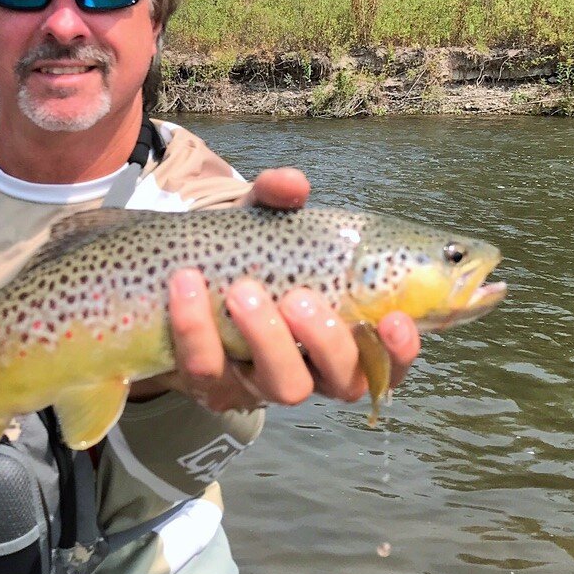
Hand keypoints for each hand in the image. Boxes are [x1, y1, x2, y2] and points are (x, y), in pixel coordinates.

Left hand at [130, 167, 419, 411]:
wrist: (174, 279)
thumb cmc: (241, 257)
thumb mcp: (259, 222)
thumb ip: (277, 199)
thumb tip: (294, 185)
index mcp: (340, 335)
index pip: (388, 361)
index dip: (400, 352)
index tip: (393, 320)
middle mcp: (310, 370)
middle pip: (341, 381)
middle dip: (325, 340)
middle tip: (297, 298)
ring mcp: (262, 384)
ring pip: (282, 385)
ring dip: (265, 337)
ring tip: (241, 290)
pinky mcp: (212, 387)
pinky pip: (208, 371)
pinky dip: (197, 329)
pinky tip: (185, 289)